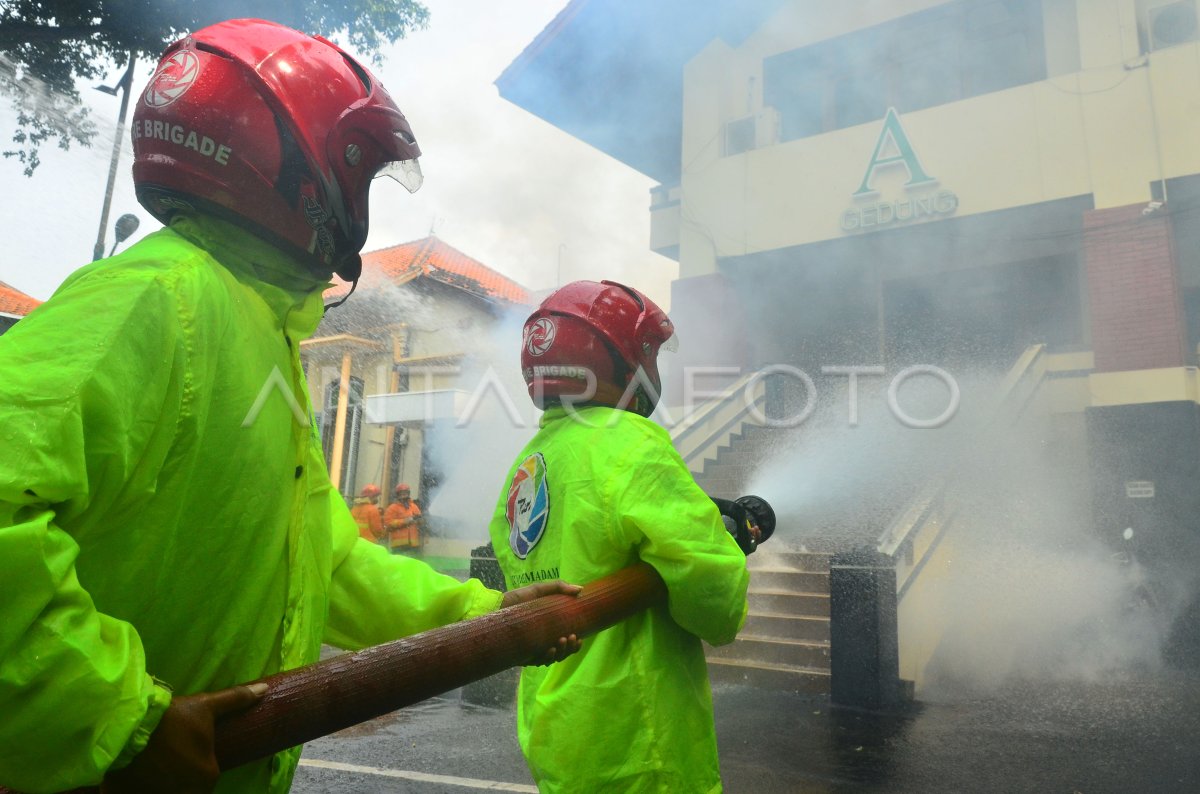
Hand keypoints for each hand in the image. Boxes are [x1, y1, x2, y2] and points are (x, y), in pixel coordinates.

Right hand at [101, 683, 267, 793]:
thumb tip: (264, 690)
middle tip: (169, 758)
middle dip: (181, 776)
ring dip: (165, 783)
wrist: (125, 725)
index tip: (184, 752)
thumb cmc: (170, 718)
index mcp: (208, 775)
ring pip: (169, 792)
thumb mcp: (205, 706)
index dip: (196, 763)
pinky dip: (145, 787)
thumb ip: (235, 700)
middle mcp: (188, 793)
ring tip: (155, 767)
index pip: (207, 775)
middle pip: (188, 788)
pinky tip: (141, 776)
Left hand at [500, 580, 583, 665]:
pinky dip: (545, 658)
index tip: (579, 638)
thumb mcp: (539, 590)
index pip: (565, 644)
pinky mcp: (519, 655)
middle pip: (560, 654)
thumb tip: (580, 589)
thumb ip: (559, 588)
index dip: (574, 646)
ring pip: (550, 660)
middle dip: (569, 650)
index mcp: (548, 632)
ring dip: (560, 654)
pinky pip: (535, 662)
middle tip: (571, 637)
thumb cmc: (517, 599)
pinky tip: (549, 650)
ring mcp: (530, 651)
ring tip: (561, 641)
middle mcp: (540, 644)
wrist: (495, 606)